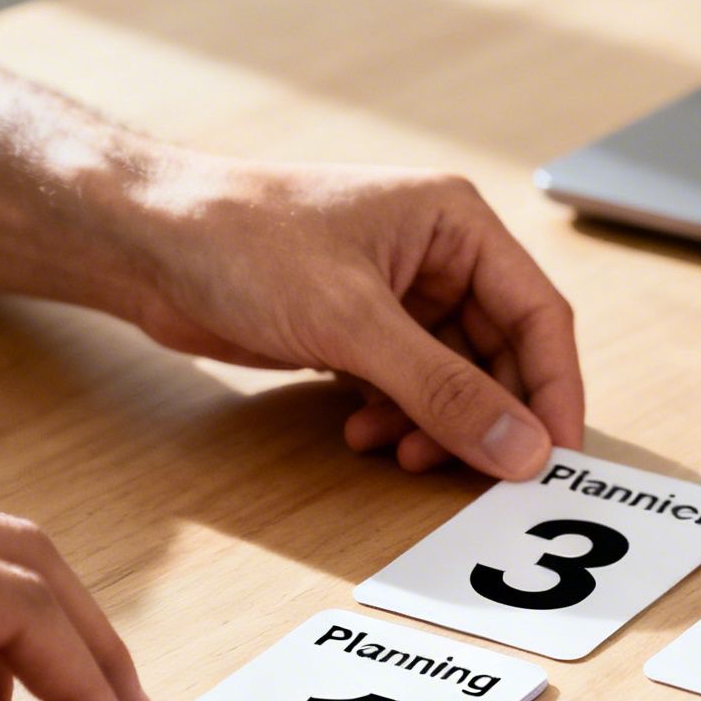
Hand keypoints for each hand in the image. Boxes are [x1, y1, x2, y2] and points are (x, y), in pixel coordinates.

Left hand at [116, 153, 583, 479]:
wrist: (144, 243)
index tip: (556, 455)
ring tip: (405, 454)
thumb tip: (521, 447)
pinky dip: (400, 421)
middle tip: (485, 476)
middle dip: (489, 418)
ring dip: (439, 426)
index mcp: (457, 224)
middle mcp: (439, 257)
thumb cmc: (241, 241)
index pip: (538, 315)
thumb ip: (443, 390)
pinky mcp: (361, 330)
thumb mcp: (352, 322)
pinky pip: (410, 389)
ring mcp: (400, 296)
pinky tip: (364, 435)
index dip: (554, 389)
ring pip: (455, 380)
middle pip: (502, 355)